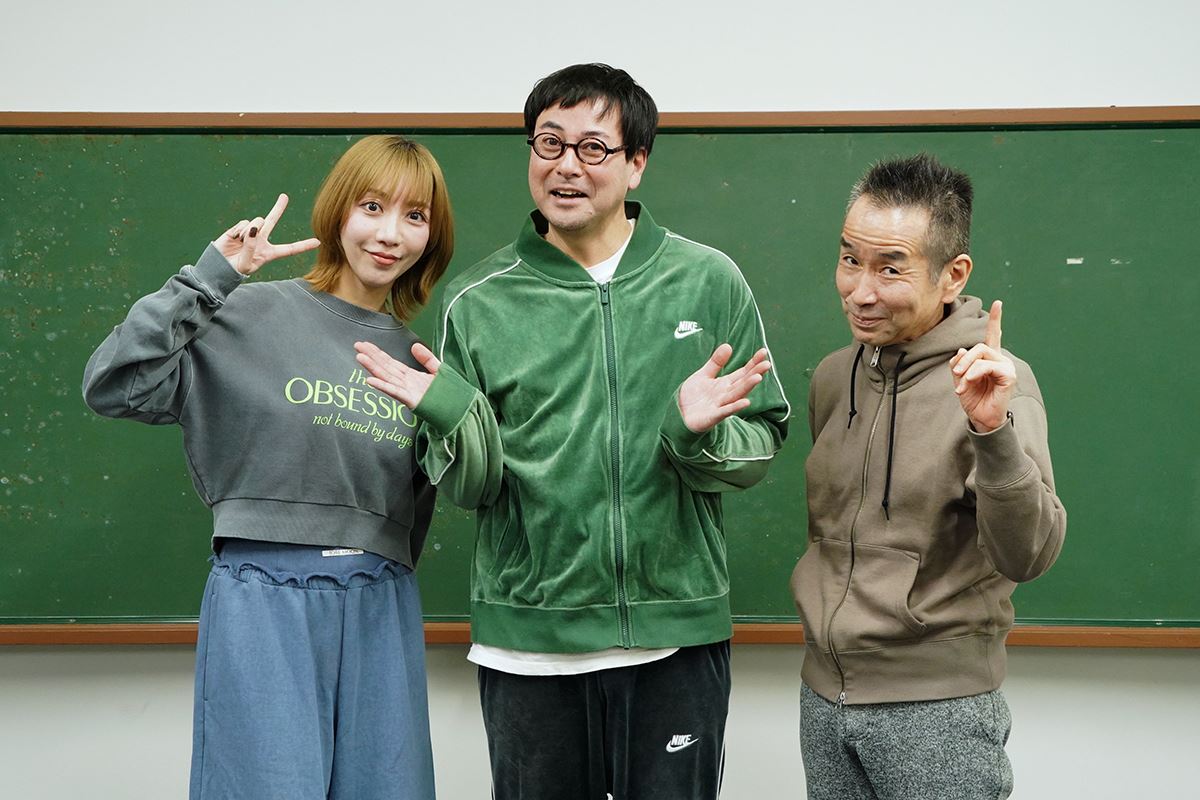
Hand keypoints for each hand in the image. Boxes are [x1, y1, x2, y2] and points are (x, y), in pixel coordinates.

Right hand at [214, 193, 319, 275]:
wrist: (217, 267)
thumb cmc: (234, 271)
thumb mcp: (246, 264)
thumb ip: (251, 247)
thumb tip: (253, 228)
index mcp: (268, 253)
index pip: (289, 249)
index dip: (303, 245)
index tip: (317, 242)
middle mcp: (261, 240)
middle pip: (272, 221)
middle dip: (278, 208)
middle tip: (284, 196)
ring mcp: (250, 233)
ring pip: (257, 222)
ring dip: (251, 230)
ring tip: (241, 242)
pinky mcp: (237, 228)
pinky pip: (244, 223)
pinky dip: (239, 230)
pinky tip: (234, 239)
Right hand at [354, 341, 440, 408]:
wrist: (458, 411)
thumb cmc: (448, 394)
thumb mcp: (438, 370)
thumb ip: (427, 358)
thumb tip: (415, 345)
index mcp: (410, 376)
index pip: (390, 362)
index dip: (378, 353)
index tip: (365, 345)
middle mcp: (405, 383)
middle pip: (384, 367)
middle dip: (371, 356)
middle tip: (357, 345)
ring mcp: (406, 392)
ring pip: (386, 377)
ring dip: (372, 368)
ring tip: (359, 357)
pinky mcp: (410, 400)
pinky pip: (394, 392)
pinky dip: (382, 386)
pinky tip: (370, 381)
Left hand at [677, 344, 770, 432]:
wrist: (679, 414)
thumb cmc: (694, 396)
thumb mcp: (704, 375)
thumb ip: (716, 362)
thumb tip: (728, 345)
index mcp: (726, 384)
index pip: (743, 372)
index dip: (753, 363)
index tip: (764, 352)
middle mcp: (726, 394)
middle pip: (743, 383)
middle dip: (755, 374)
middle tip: (767, 364)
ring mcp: (721, 406)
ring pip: (736, 395)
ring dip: (747, 387)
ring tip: (758, 378)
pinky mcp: (712, 417)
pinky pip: (725, 411)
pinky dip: (735, 407)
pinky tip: (746, 402)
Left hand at [950, 300, 1016, 431]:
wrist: (981, 418)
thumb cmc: (973, 399)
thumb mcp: (960, 378)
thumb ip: (959, 363)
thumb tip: (960, 351)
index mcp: (989, 358)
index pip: (993, 335)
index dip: (995, 319)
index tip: (998, 302)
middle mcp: (1000, 359)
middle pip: (979, 346)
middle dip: (964, 360)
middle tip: (956, 374)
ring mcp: (1006, 366)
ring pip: (981, 354)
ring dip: (967, 370)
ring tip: (961, 385)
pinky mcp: (1009, 375)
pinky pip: (987, 366)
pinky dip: (974, 374)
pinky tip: (968, 384)